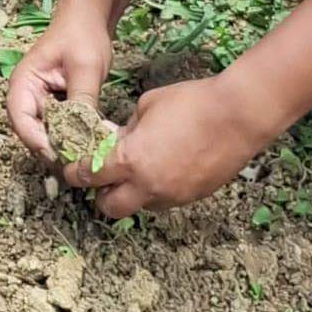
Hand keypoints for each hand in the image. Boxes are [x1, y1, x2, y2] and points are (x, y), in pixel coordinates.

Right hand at [5, 3, 114, 162]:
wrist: (90, 18)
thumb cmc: (82, 36)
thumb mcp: (85, 69)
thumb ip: (81, 101)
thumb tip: (84, 134)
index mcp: (23, 83)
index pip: (20, 119)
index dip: (35, 139)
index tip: (57, 153)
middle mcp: (27, 95)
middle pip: (30, 131)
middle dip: (50, 148)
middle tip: (74, 163)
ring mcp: (40, 101)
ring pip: (45, 132)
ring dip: (62, 145)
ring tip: (83, 156)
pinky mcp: (55, 105)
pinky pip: (59, 127)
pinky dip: (71, 136)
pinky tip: (88, 143)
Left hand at [79, 74, 267, 219]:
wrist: (239, 116)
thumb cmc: (190, 103)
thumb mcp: (147, 106)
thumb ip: (127, 128)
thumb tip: (118, 138)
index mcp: (131, 160)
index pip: (91, 177)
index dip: (76, 173)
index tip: (72, 169)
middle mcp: (149, 186)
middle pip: (110, 208)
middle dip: (101, 195)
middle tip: (101, 177)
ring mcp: (173, 196)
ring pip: (140, 207)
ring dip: (131, 193)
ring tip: (137, 169)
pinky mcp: (193, 198)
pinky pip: (165, 200)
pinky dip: (156, 190)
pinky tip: (164, 167)